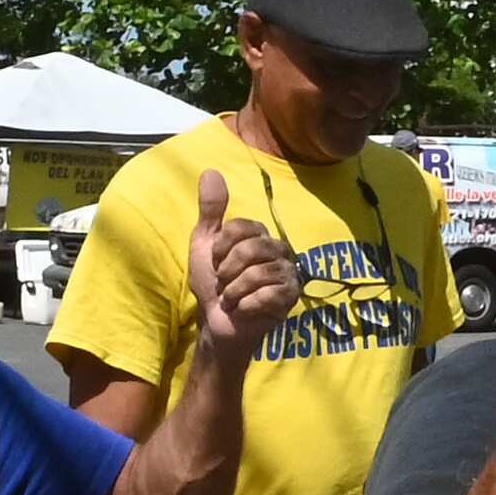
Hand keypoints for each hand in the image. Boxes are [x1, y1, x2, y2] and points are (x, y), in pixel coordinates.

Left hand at [187, 171, 298, 357]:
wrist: (217, 323)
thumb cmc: (212, 284)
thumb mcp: (204, 244)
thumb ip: (211, 210)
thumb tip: (211, 171)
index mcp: (260, 235)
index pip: (242, 227)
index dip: (221, 247)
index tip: (215, 261)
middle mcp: (278, 250)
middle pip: (252, 248)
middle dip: (228, 271)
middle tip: (224, 283)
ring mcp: (287, 274)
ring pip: (258, 273)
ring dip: (235, 290)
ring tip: (233, 298)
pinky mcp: (290, 298)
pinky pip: (268, 294)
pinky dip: (247, 305)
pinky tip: (245, 309)